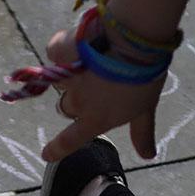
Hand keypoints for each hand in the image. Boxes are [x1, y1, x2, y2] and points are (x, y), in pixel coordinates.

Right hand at [40, 27, 166, 163]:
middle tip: (95, 82)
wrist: (134, 39)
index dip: (56, 149)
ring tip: (93, 56)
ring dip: (71, 71)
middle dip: (76, 98)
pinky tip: (80, 39)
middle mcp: (78, 103)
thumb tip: (148, 156)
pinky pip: (56, 52)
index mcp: (95, 120)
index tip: (46, 154)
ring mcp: (66, 79)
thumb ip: (142, 132)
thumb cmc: (143, 77)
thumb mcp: (145, 108)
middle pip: (67, 106)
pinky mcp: (60, 54)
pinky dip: (65, 47)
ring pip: (61, 79)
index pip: (69, 141)